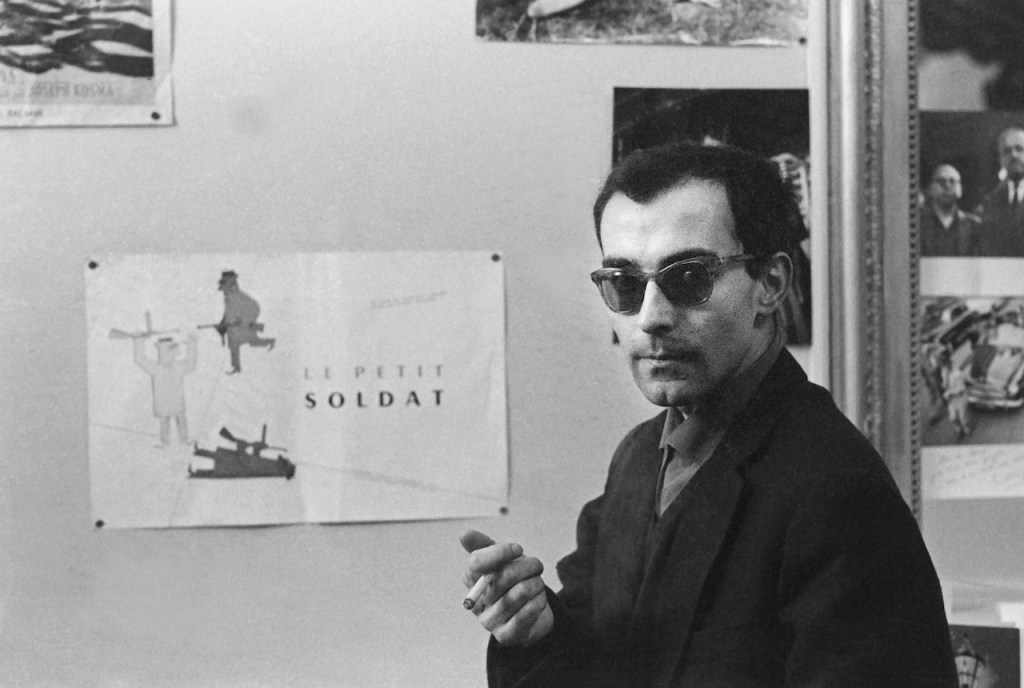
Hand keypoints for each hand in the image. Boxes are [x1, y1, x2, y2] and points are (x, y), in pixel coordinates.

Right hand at [460, 529, 553, 646]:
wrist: (531, 611)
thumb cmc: (513, 581)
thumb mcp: (502, 559)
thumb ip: (484, 545)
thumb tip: (463, 535)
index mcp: (471, 580)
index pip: (476, 563)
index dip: (499, 552)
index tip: (518, 548)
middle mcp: (477, 602)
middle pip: (502, 577)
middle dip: (527, 566)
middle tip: (536, 565)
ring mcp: (490, 621)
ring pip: (519, 593)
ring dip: (536, 584)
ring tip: (538, 583)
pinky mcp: (506, 636)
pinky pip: (526, 613)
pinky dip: (538, 601)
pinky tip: (538, 599)